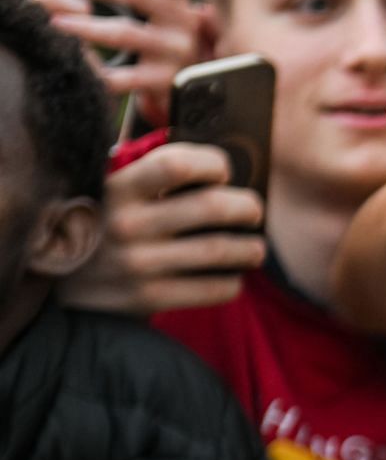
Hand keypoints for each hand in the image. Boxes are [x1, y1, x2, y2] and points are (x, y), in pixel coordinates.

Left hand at [31, 0, 205, 126]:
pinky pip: (119, 75)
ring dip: (84, 25)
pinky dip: (91, 67)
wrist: (189, 95)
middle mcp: (183, 21)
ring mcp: (175, 53)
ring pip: (124, 32)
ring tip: (56, 22)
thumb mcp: (153, 17)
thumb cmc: (158, 45)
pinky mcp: (164, 82)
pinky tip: (73, 59)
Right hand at [59, 142, 264, 314]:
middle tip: (253, 211)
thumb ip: (149, 173)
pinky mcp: (146, 298)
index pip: (176, 164)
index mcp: (114, 188)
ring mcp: (135, 263)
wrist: (58, 290)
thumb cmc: (100, 228)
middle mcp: (123, 224)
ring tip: (254, 248)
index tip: (223, 172)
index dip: (212, 163)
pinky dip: (233, 281)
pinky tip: (231, 276)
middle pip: (212, 205)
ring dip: (251, 248)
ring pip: (221, 249)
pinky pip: (214, 287)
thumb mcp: (108, 193)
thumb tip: (217, 161)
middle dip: (247, 206)